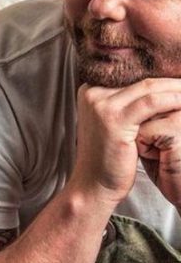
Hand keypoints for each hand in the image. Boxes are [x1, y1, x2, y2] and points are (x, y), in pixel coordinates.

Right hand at [70, 79, 180, 205]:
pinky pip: (151, 103)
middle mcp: (93, 93)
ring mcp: (102, 105)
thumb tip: (159, 88)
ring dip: (176, 89)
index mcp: (91, 90)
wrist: (93, 186)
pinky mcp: (114, 119)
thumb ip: (126, 105)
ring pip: (149, 88)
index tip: (180, 81)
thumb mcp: (113, 124)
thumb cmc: (108, 159)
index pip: (132, 76)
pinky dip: (172, 100)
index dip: (160, 78)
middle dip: (171, 82)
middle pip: (141, 79)